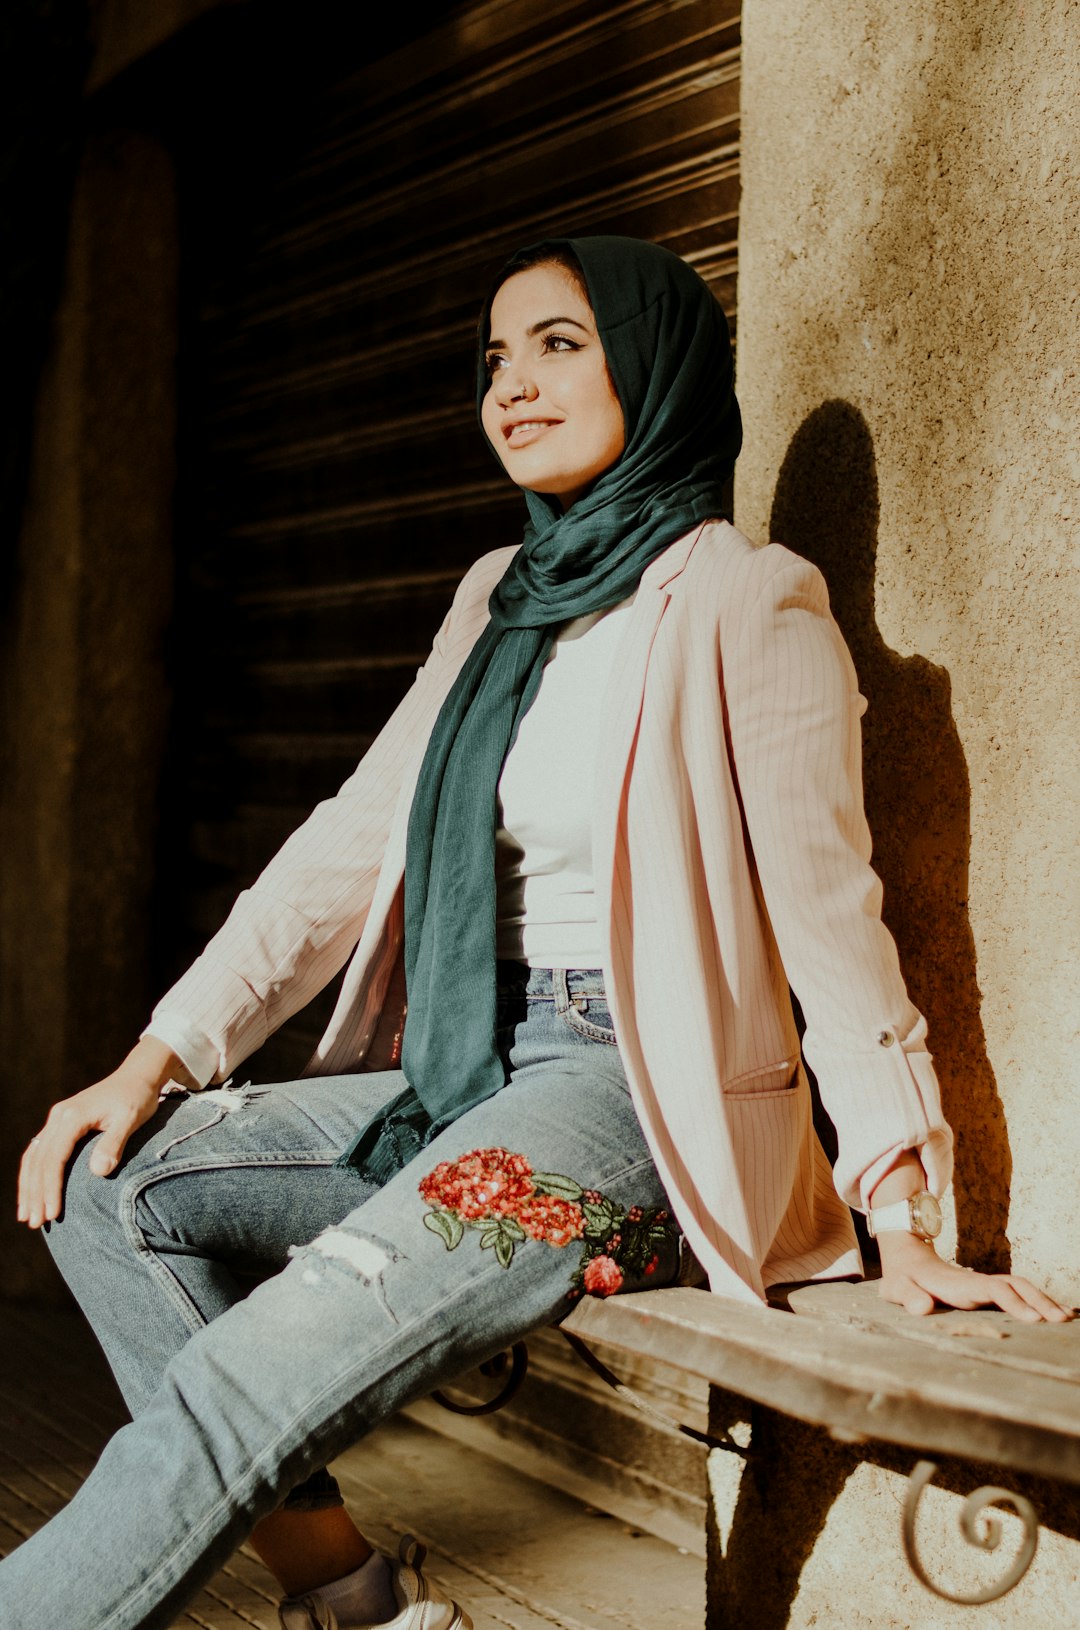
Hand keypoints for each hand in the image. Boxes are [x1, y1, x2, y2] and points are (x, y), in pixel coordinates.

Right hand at [17, 1037, 195, 1229]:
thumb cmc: (137, 1098)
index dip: (51, 1188)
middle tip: (36, 1223)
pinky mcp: (61, 1124)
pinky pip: (40, 1152)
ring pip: (34, 1157)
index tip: (53, 1213)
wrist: (138, 1075)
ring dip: (29, 1187)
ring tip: (28, 1216)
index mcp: (72, 1116)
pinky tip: (33, 1193)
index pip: (54, 1158)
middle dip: (35, 1194)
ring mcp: (57, 1119)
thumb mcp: (131, 1118)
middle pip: (38, 1160)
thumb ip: (114, 1143)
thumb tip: (98, 1173)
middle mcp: (58, 1116)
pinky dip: (34, 1174)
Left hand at [877, 1232, 1072, 1322]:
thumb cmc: (903, 1279)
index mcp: (959, 1284)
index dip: (1013, 1302)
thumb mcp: (897, 1287)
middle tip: (1062, 1320)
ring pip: (1020, 1287)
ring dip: (1043, 1301)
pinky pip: (1016, 1294)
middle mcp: (976, 1282)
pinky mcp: (986, 1291)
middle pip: (1015, 1285)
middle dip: (1039, 1301)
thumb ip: (908, 1297)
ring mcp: (983, 1285)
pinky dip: (1036, 1302)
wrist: (907, 1259)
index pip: (992, 1290)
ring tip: (1067, 1318)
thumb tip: (922, 1308)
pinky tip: (1053, 1314)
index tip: (1033, 1319)